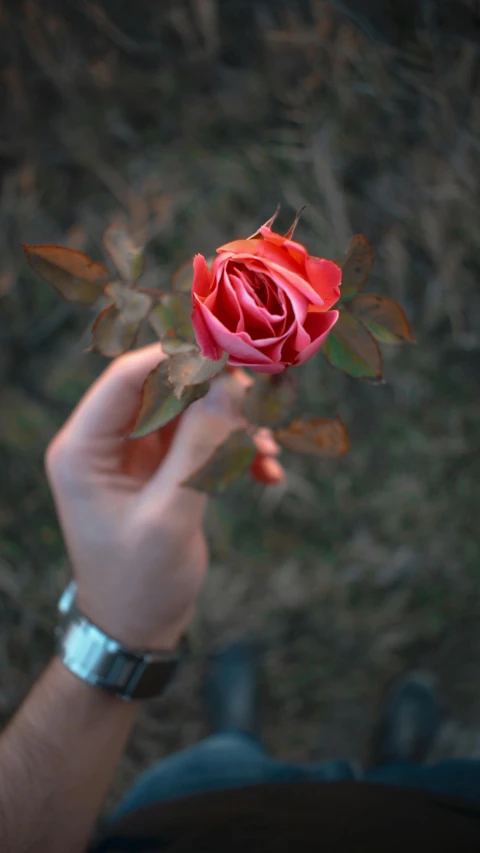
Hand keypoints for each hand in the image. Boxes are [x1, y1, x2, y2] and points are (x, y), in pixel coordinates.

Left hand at [45, 344, 283, 649]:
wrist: (135, 630)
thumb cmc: (139, 582)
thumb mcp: (170, 514)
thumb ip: (201, 448)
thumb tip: (234, 387)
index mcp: (84, 450)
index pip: (128, 378)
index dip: (180, 359)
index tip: (234, 354)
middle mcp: (104, 444)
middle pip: (163, 390)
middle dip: (217, 395)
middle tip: (266, 400)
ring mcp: (132, 456)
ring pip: (188, 414)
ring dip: (232, 426)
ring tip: (269, 450)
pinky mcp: (159, 470)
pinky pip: (200, 442)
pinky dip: (233, 451)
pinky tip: (266, 471)